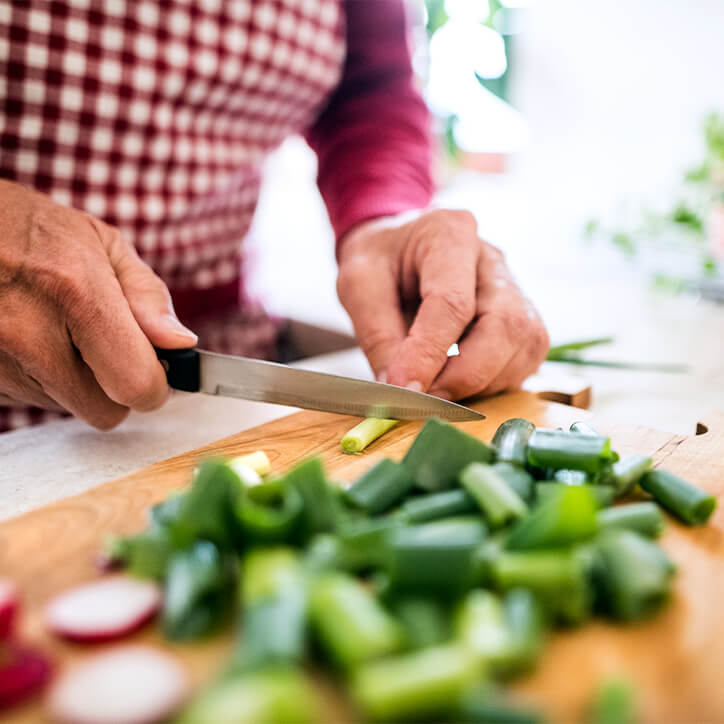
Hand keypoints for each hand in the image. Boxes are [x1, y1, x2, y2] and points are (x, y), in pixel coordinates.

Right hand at [0, 180, 196, 428]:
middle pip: (103, 411)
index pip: (134, 384)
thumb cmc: (32, 230)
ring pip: (64, 407)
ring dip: (72, 381)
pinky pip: (25, 400)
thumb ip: (147, 297)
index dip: (154, 385)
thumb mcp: (102, 244)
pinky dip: (37, 378)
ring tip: (54, 329)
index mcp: (75, 291)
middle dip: (115, 387)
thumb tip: (180, 344)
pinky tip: (27, 337)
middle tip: (104, 347)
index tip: (154, 371)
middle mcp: (27, 330)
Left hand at [337, 208, 548, 399]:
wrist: (398, 250)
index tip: (404, 391)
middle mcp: (493, 260)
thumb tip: (400, 390)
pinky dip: (493, 383)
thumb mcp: (358, 286)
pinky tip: (458, 382)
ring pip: (523, 347)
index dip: (430, 353)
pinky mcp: (524, 320)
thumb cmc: (379, 263)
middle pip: (505, 325)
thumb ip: (378, 336)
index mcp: (449, 235)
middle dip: (466, 375)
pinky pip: (525, 360)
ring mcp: (516, 289)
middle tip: (424, 399)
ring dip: (480, 383)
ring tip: (435, 389)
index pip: (452, 303)